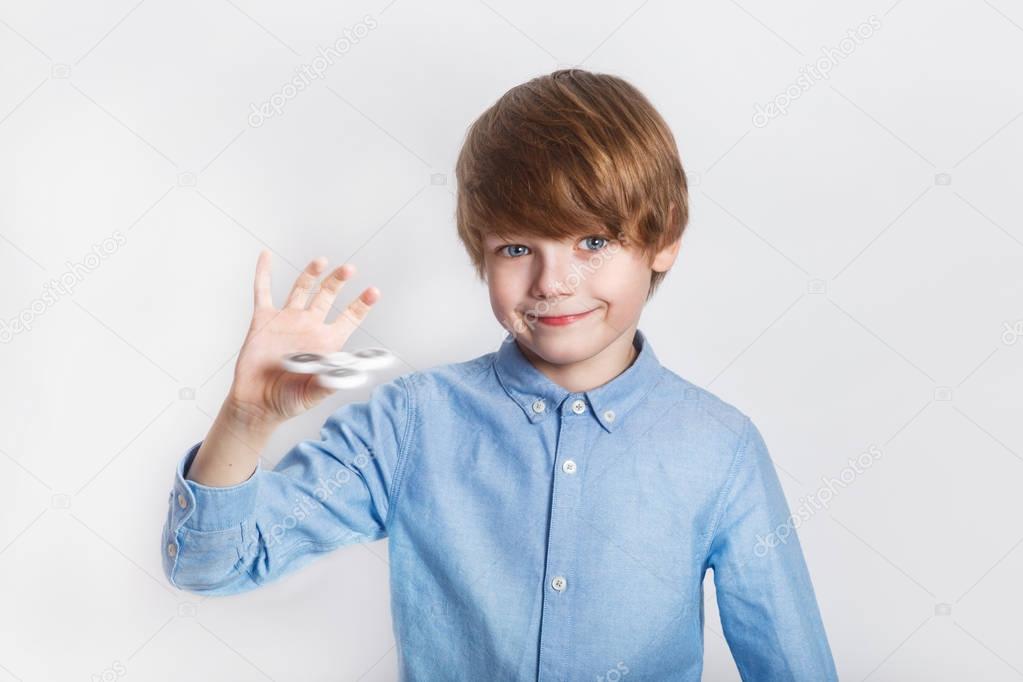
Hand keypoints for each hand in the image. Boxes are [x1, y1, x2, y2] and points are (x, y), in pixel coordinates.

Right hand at [225, 250, 380, 426]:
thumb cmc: (289, 400)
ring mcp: (287, 320)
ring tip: (322, 260)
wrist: (257, 403)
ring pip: (301, 288)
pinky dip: (263, 273)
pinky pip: (263, 291)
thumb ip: (329, 382)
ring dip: (311, 273)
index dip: (362, 304)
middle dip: (338, 281)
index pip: (349, 318)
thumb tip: (348, 375)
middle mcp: (309, 326)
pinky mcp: (264, 320)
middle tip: (349, 269)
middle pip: (327, 296)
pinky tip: (266, 256)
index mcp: (327, 342)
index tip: (374, 291)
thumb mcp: (314, 394)